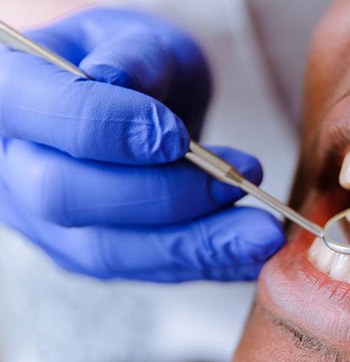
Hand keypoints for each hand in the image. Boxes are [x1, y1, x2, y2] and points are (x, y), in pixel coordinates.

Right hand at [0, 8, 284, 281]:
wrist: (134, 110)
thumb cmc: (136, 67)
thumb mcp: (137, 40)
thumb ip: (131, 56)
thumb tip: (116, 80)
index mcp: (13, 98)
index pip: (46, 118)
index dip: (112, 129)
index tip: (178, 136)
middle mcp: (15, 169)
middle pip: (69, 198)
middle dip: (164, 194)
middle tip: (238, 180)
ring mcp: (47, 223)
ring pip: (111, 251)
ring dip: (196, 245)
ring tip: (262, 234)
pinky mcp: (90, 254)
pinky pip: (145, 271)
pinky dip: (205, 264)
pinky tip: (250, 254)